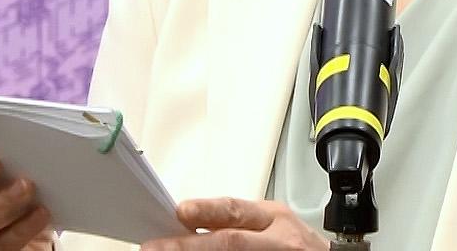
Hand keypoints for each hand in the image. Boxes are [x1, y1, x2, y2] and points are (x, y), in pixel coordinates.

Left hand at [140, 198, 328, 249]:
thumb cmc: (299, 247)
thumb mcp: (275, 224)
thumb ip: (238, 222)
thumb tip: (189, 223)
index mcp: (274, 218)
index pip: (235, 209)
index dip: (206, 210)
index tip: (179, 212)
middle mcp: (278, 240)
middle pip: (231, 241)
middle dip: (190, 246)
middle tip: (158, 247)